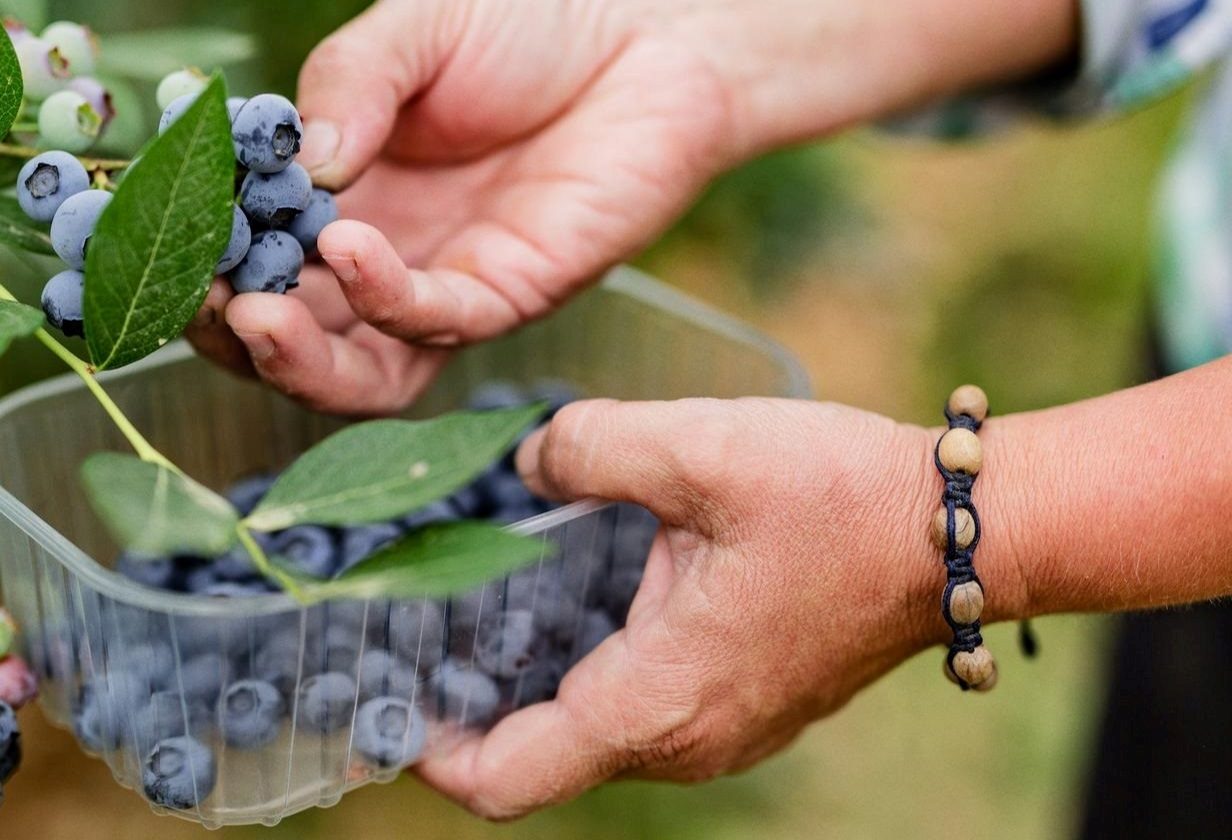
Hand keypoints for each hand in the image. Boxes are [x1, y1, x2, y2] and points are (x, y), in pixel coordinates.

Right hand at [185, 0, 1076, 414]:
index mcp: (337, 196)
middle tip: (201, 303)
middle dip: (233, 330)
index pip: (248, 255)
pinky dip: (385, 298)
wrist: (647, 33)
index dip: (201, 260)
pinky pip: (436, 322)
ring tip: (253, 315)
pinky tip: (350, 249)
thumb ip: (349, 85)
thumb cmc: (528, 26)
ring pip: (357, 366)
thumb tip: (300, 160)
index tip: (161, 242)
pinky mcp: (509, 294)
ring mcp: (441, 284)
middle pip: (290, 332)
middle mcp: (379, 256)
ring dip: (298, 354)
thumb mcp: (412, 34)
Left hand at [415, 397, 1029, 818]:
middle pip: (535, 761)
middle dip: (466, 706)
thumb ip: (589, 448)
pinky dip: (579, 675)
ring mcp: (717, 734)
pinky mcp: (739, 708)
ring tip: (473, 604)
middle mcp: (683, 741)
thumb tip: (523, 460)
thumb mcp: (700, 448)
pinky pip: (632, 716)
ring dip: (524, 686)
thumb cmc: (844, 498)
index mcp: (659, 700)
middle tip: (413, 624)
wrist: (970, 533)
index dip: (430, 753)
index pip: (508, 779)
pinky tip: (561, 598)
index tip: (382, 695)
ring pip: (584, 738)